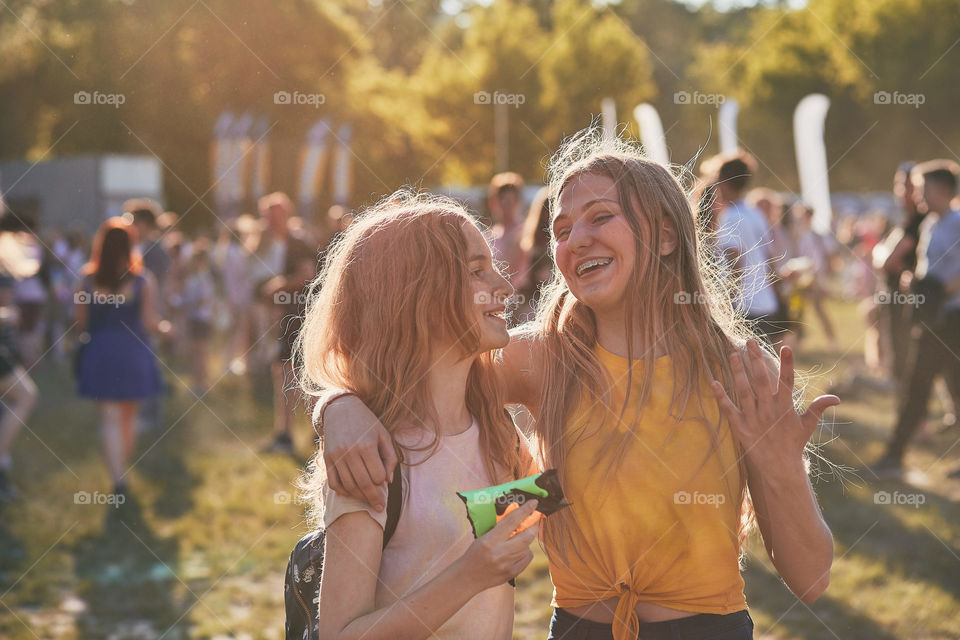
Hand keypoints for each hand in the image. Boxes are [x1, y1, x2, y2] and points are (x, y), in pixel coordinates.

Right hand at [322, 395, 397, 510]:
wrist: (341, 409)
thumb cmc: (367, 423)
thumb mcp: (384, 435)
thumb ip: (390, 458)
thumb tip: (388, 481)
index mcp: (366, 446)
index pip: (377, 476)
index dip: (382, 482)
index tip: (384, 484)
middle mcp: (350, 452)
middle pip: (363, 484)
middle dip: (373, 499)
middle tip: (379, 508)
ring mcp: (337, 457)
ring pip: (349, 486)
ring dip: (359, 497)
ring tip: (367, 501)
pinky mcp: (327, 459)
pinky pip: (334, 483)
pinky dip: (343, 491)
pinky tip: (351, 492)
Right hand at [458, 500, 539, 590]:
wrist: (467, 577)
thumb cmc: (474, 553)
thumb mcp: (483, 537)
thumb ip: (500, 528)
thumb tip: (518, 516)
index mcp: (490, 541)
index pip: (512, 521)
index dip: (525, 510)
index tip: (534, 503)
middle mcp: (500, 553)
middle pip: (526, 536)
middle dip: (534, 526)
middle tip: (535, 520)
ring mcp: (507, 565)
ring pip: (527, 548)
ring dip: (527, 540)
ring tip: (519, 538)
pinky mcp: (511, 574)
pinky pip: (527, 558)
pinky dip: (526, 552)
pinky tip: (518, 551)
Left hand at [711, 340, 838, 470]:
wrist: (778, 468)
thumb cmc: (793, 444)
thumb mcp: (807, 426)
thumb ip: (818, 408)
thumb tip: (836, 398)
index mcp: (785, 407)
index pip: (787, 381)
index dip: (787, 364)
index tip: (785, 345)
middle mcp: (769, 410)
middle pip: (761, 380)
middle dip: (756, 360)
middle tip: (750, 342)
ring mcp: (753, 418)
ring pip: (744, 391)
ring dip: (737, 372)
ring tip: (733, 354)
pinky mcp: (740, 427)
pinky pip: (729, 409)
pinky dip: (721, 397)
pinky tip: (713, 382)